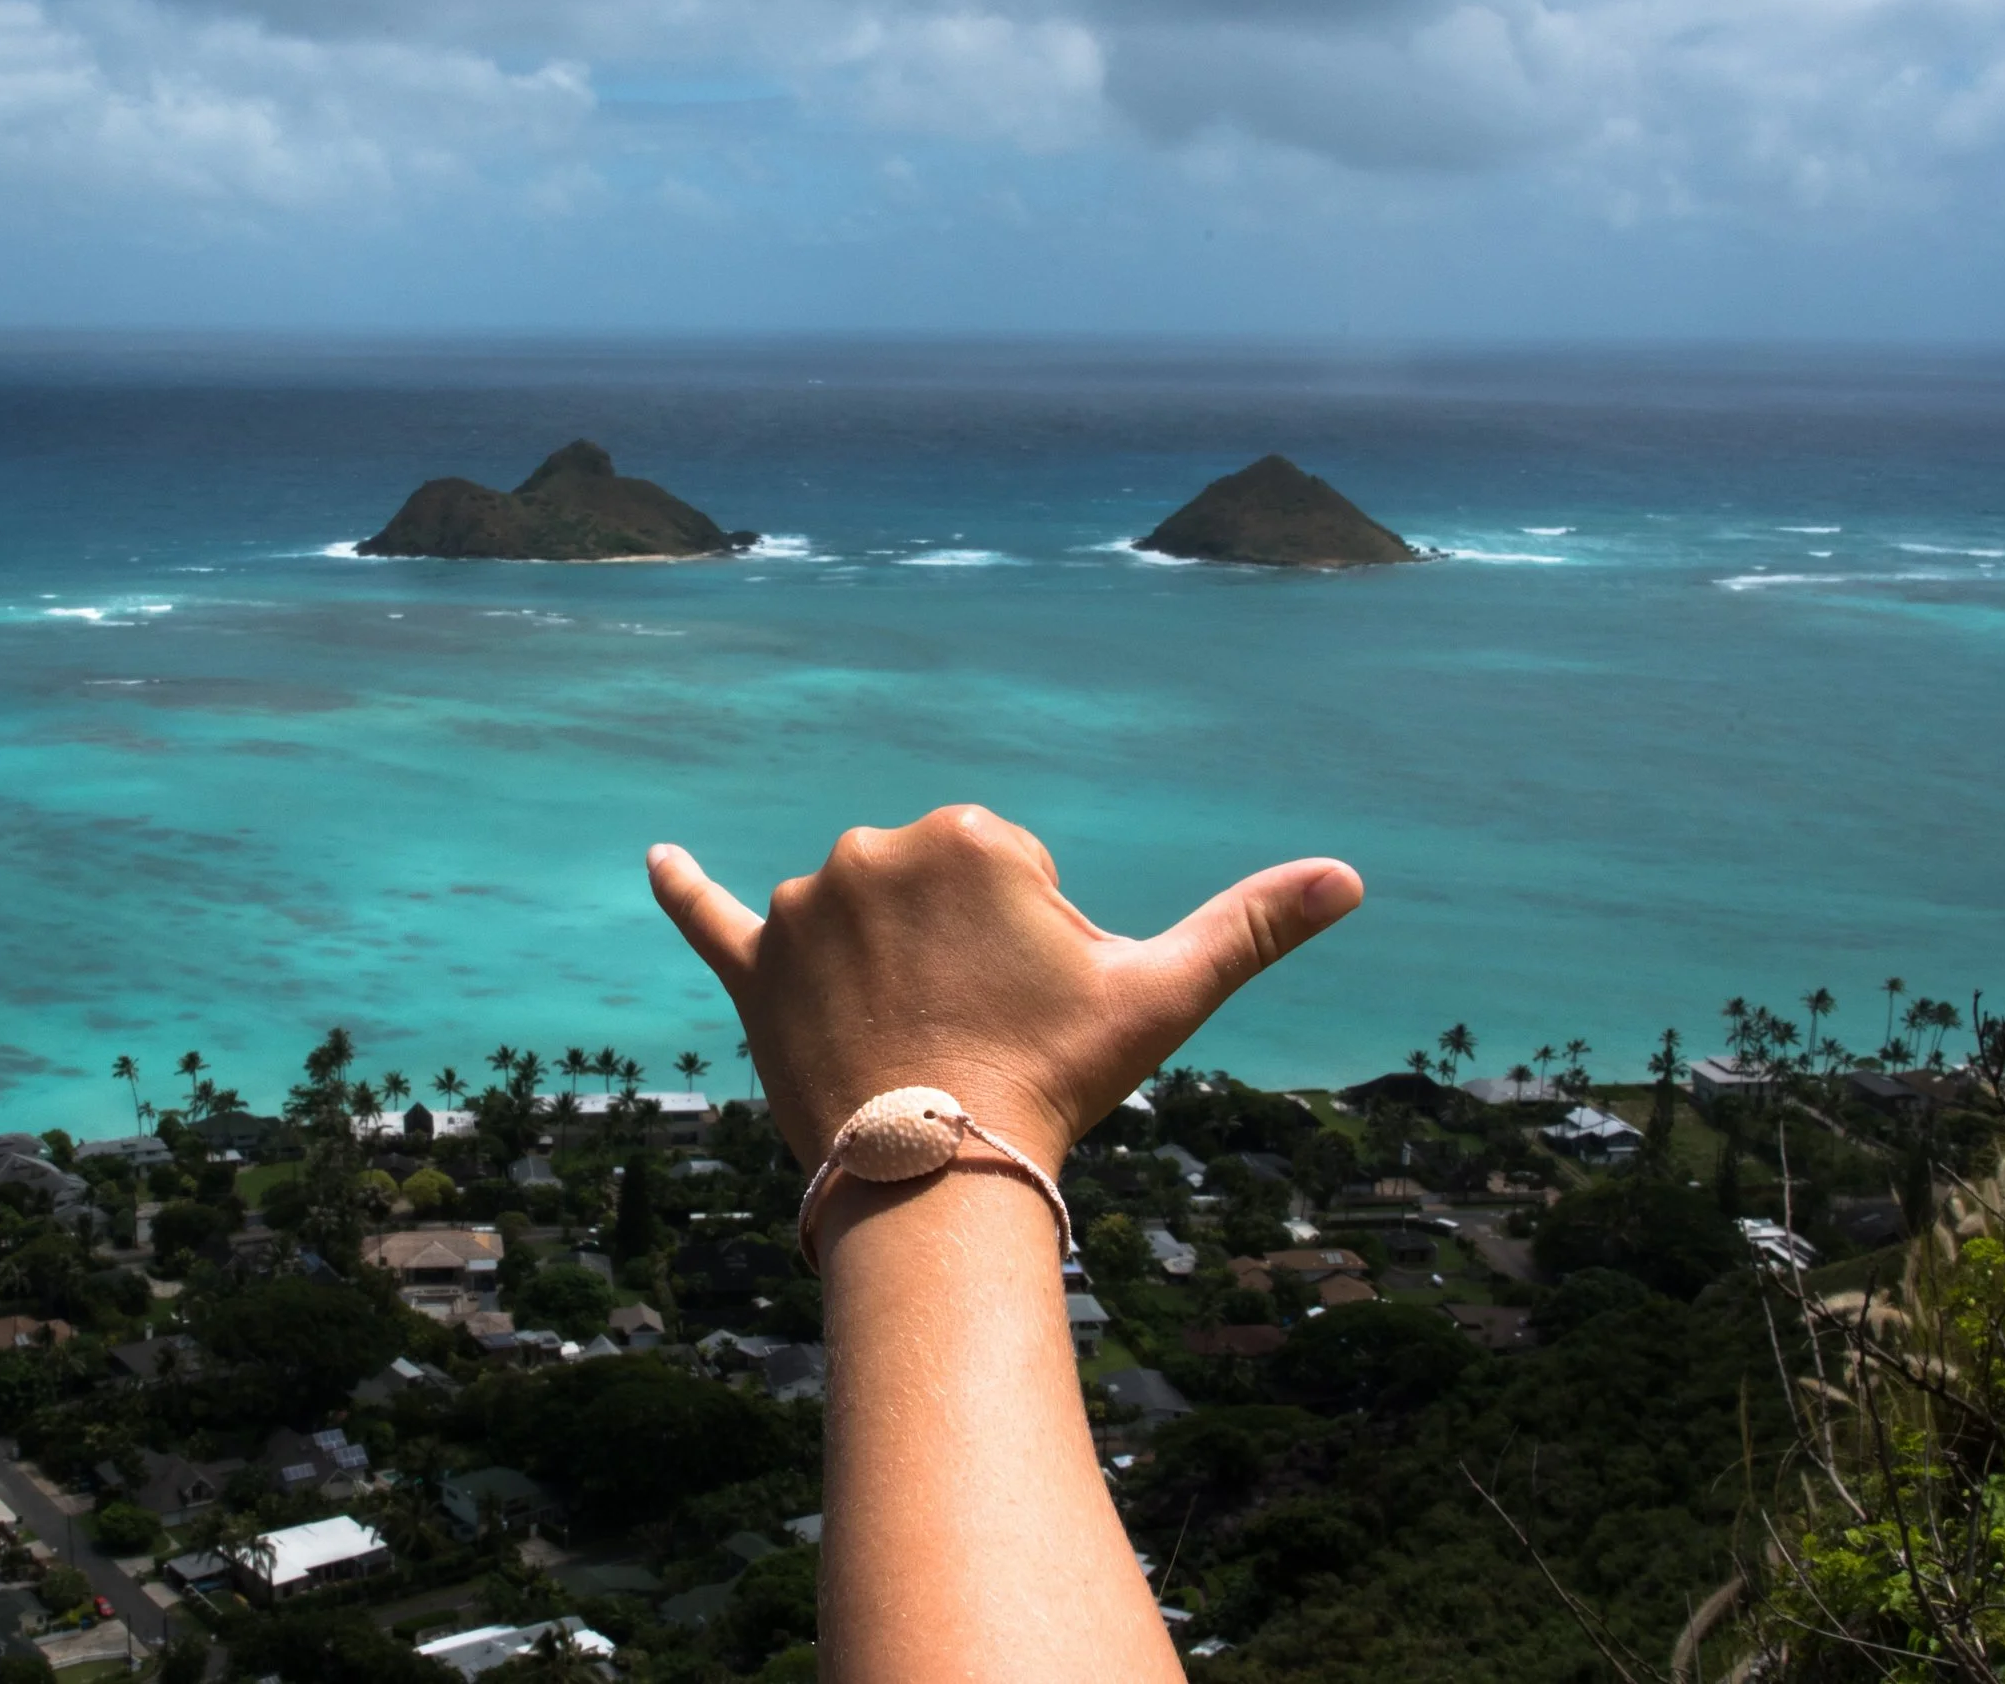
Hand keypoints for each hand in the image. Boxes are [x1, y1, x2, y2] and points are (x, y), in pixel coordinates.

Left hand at [647, 804, 1361, 1174]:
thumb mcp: (1160, 995)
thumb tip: (1350, 876)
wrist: (937, 1170)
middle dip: (960, 954)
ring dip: (887, 972)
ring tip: (911, 1046)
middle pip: (933, 891)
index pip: (1007, 873)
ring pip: (862, 922)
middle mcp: (873, 847)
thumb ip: (1250, 925)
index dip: (1030, 947)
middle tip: (975, 1035)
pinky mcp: (752, 963)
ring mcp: (803, 905)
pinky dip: (681, 890)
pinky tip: (654, 859)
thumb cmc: (1055, 1077)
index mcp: (969, 834)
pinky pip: (709, 916)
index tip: (1027, 1007)